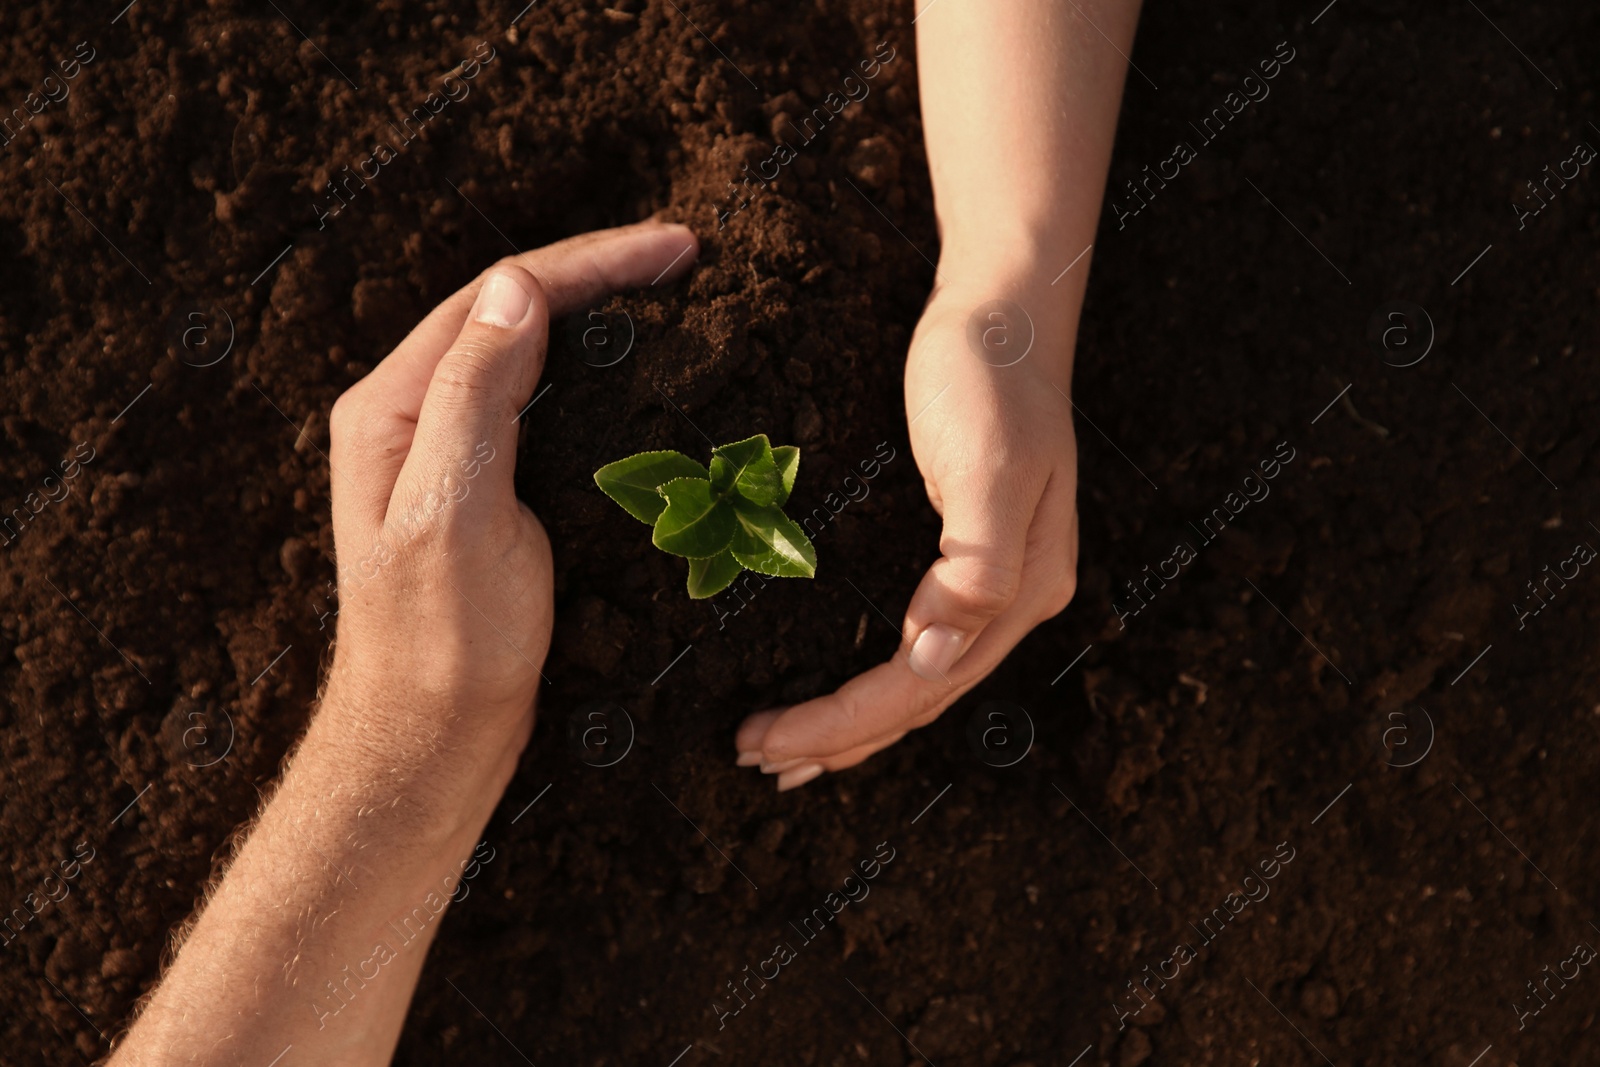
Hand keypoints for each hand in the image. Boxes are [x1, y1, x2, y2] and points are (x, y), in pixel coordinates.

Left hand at [322, 220, 698, 815]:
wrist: (432, 735)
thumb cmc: (442, 640)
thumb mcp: (455, 514)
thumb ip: (476, 396)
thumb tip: (518, 288)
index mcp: (393, 408)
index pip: (497, 298)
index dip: (588, 264)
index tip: (675, 250)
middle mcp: (412, 415)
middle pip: (510, 311)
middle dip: (598, 275)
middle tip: (685, 257)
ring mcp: (447, 450)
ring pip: (528, 352)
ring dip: (598, 317)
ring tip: (670, 296)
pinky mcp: (484, 487)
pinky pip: (540, 402)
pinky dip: (596, 373)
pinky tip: (637, 374)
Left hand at [735, 267, 1079, 789]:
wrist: (1005, 310)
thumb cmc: (990, 379)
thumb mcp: (990, 465)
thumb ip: (978, 569)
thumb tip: (936, 657)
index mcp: (1024, 589)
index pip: (920, 686)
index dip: (841, 723)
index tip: (763, 738)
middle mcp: (1014, 599)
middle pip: (917, 698)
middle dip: (838, 738)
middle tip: (754, 757)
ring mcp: (993, 581)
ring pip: (917, 681)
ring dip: (852, 724)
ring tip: (785, 753)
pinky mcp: (963, 555)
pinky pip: (914, 641)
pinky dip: (871, 679)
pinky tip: (836, 689)